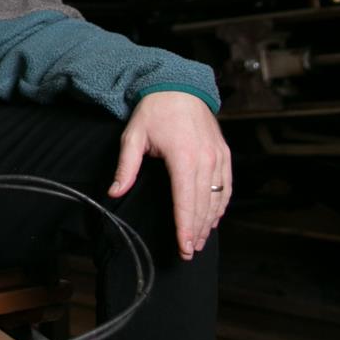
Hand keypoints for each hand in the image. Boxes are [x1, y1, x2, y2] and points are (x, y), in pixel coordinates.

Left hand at [109, 91, 230, 259]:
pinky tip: (213, 218)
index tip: (184, 247)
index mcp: (183, 157)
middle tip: (190, 252)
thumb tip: (114, 192)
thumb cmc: (154, 111)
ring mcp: (218, 157)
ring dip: (209, 221)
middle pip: (203, 205)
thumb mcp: (133, 137)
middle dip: (196, 231)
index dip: (184, 227)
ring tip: (200, 240)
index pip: (185, 201)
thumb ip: (125, 167)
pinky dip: (221, 204)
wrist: (179, 86)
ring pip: (217, 198)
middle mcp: (206, 159)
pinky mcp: (224, 154)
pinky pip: (226, 185)